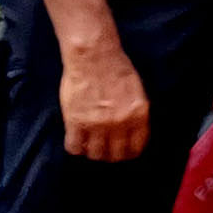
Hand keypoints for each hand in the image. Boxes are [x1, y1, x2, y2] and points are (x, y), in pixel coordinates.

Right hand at [58, 28, 151, 160]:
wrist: (94, 57)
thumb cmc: (117, 69)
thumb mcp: (137, 92)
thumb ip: (136, 114)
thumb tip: (134, 132)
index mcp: (138, 115)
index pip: (136, 147)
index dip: (129, 152)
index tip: (123, 151)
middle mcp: (119, 123)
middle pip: (115, 155)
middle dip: (111, 155)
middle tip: (106, 150)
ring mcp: (96, 124)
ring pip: (95, 154)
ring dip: (93, 153)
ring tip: (91, 146)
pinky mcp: (75, 122)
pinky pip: (74, 147)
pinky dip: (75, 147)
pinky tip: (76, 141)